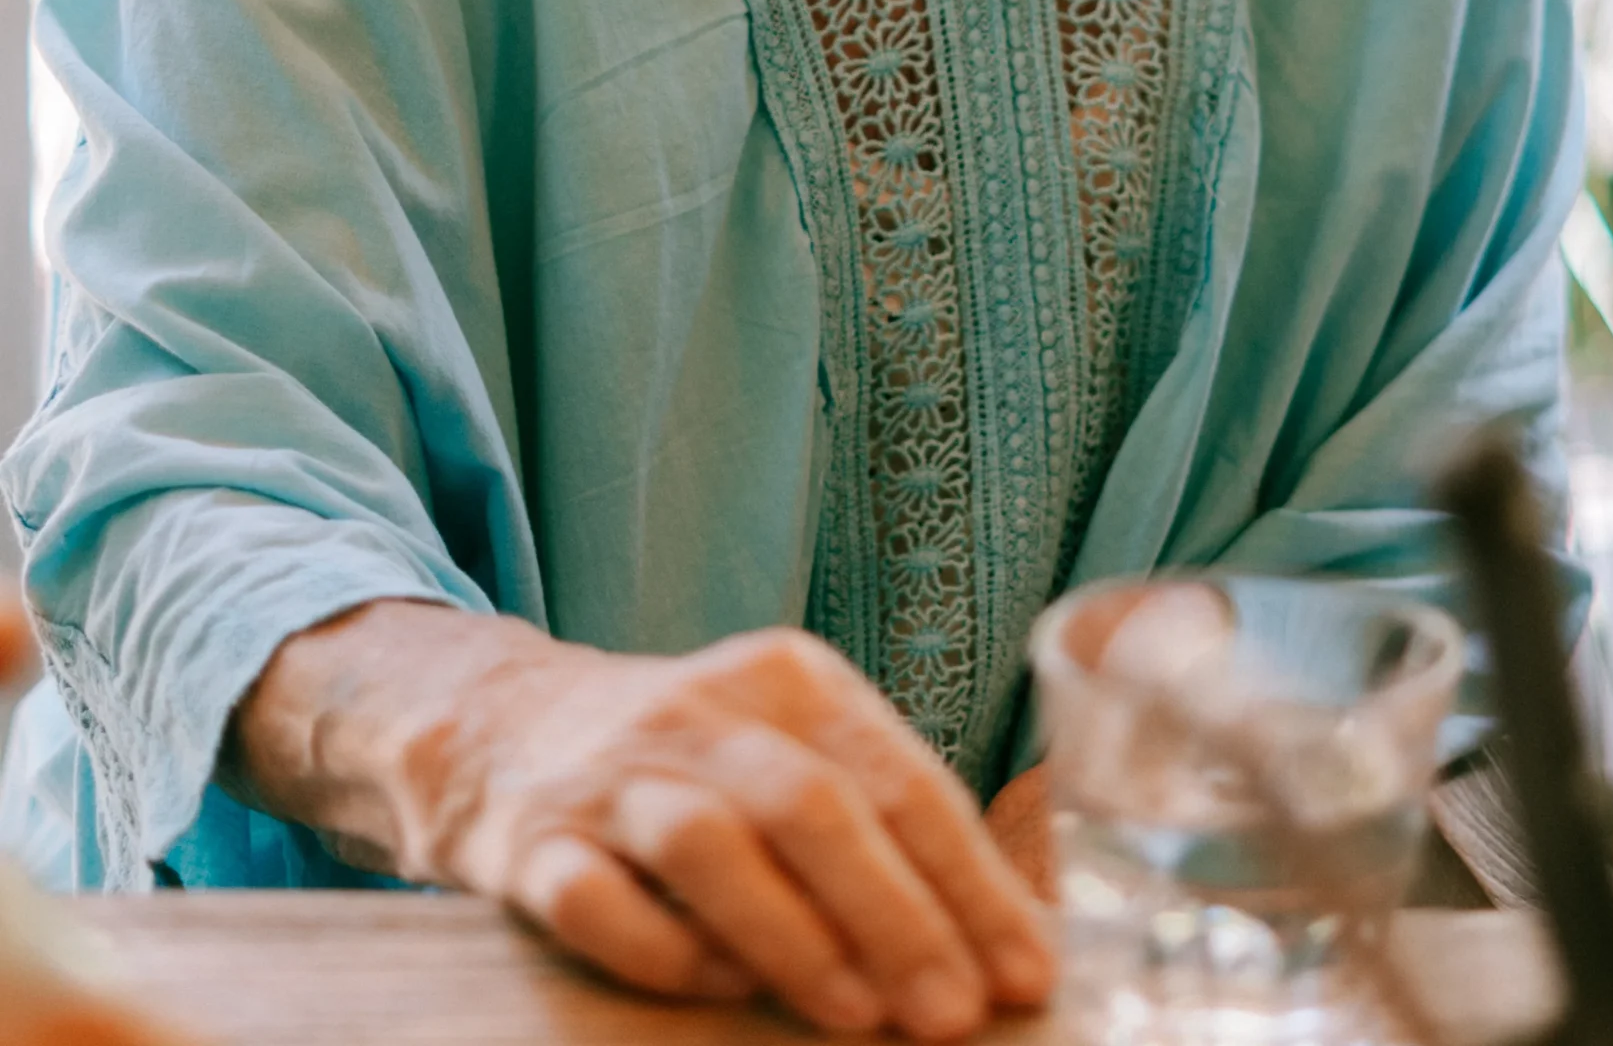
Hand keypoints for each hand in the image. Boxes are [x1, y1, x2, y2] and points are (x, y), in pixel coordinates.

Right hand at [231, 602, 1054, 1035]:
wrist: (508, 728)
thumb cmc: (696, 760)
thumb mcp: (795, 746)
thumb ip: (886, 822)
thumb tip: (1008, 941)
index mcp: (791, 680)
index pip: (901, 779)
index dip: (970, 882)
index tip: (1024, 972)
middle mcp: (705, 712)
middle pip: (813, 806)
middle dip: (896, 915)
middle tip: (953, 1015)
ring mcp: (615, 776)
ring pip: (709, 844)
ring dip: (792, 934)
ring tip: (857, 1015)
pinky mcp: (534, 843)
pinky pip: (594, 901)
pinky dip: (662, 952)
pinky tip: (716, 991)